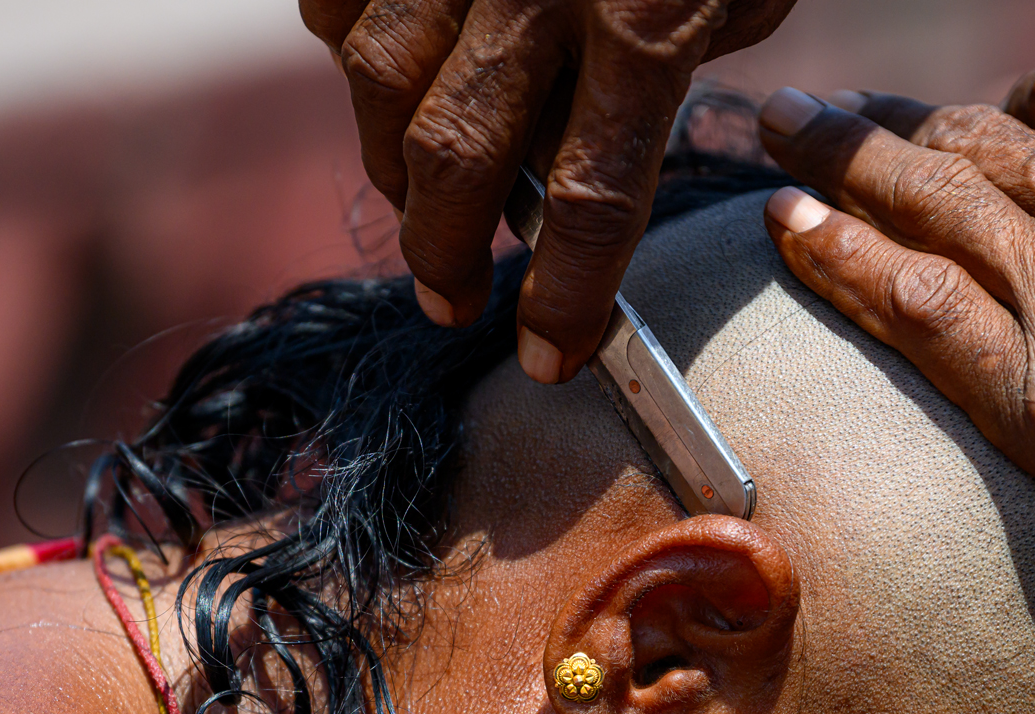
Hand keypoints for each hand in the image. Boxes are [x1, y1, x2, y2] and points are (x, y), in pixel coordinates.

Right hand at [301, 0, 795, 382]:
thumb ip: (681, 58)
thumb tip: (602, 131)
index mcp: (644, 19)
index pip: (589, 203)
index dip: (563, 299)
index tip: (549, 358)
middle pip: (460, 161)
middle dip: (449, 253)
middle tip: (454, 297)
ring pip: (380, 80)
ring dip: (392, 163)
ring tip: (420, 203)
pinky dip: (352, 47)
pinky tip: (388, 77)